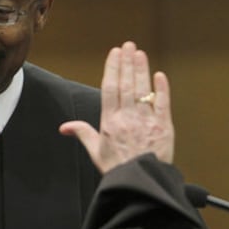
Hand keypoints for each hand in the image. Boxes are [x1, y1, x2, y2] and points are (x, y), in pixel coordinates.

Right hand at [59, 41, 173, 172]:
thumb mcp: (95, 151)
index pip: (110, 88)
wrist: (140, 183)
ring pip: (143, 90)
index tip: (115, 53)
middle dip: (127, 63)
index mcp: (110, 122)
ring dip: (141, 69)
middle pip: (126, 84)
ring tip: (140, 53)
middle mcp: (127, 118)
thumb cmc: (118, 168)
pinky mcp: (163, 126)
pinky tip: (159, 75)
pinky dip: (162, 89)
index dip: (113, 68)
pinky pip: (163, 103)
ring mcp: (146, 121)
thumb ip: (82, 133)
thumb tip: (65, 127)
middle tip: (128, 45)